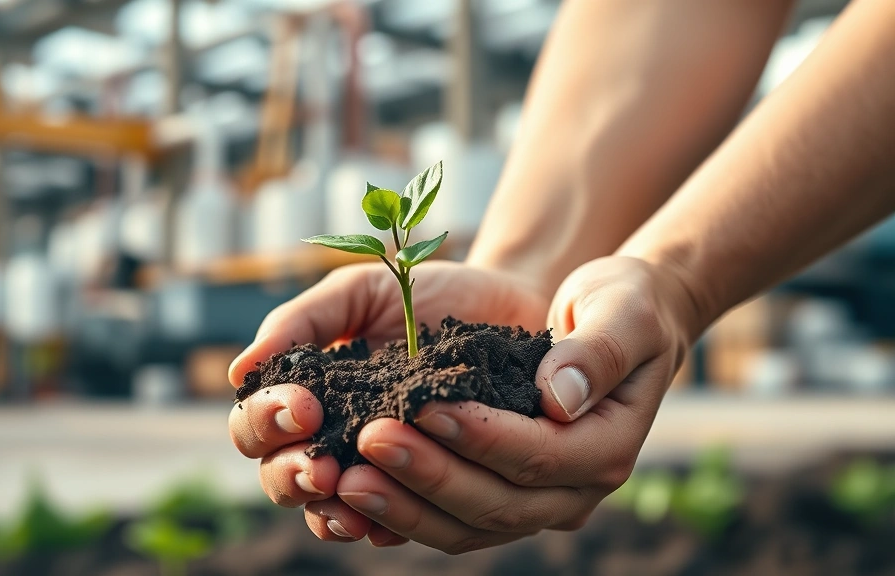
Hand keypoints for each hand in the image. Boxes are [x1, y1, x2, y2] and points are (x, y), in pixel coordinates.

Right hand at [227, 261, 549, 546]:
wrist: (506, 302)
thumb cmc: (424, 293)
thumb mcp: (360, 292)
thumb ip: (301, 322)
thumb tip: (240, 371)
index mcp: (305, 394)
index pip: (255, 425)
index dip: (266, 422)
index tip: (303, 407)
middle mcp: (329, 439)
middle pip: (280, 478)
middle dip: (291, 476)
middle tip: (321, 467)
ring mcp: (375, 469)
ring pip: (328, 512)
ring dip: (330, 512)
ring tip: (347, 497)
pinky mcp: (424, 491)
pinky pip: (392, 527)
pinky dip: (384, 527)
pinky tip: (387, 523)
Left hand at [322, 256, 696, 552]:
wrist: (613, 318)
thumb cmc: (621, 305)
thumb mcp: (624, 310)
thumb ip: (599, 351)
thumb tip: (560, 396)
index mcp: (607, 446)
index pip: (538, 456)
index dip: (481, 436)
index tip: (425, 407)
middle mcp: (573, 489)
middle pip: (495, 501)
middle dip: (428, 475)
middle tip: (369, 441)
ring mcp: (537, 502)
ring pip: (466, 525)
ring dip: (405, 506)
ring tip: (347, 479)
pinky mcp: (501, 495)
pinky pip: (450, 521)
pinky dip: (404, 513)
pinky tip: (356, 493)